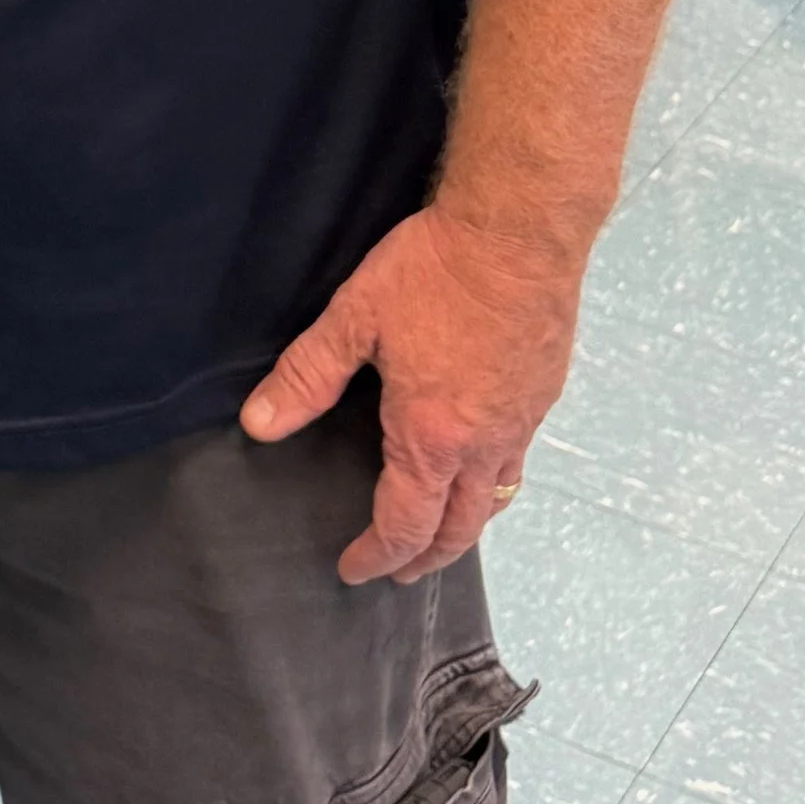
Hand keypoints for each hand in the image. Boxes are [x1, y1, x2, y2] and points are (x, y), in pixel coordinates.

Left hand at [238, 205, 584, 584]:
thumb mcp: (355, 318)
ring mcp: (522, 421)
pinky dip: (495, 482)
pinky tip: (483, 462)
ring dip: (465, 527)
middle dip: (426, 558)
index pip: (404, 524)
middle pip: (459, 528)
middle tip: (401, 571)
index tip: (354, 570)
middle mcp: (484, 444)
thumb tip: (259, 424)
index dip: (377, 554)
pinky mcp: (544, 392)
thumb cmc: (435, 271)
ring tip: (442, 532)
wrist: (519, 231)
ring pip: (496, 500)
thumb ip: (307, 376)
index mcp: (432, 437)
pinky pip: (519, 459)